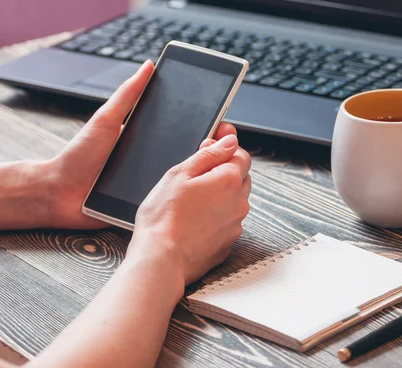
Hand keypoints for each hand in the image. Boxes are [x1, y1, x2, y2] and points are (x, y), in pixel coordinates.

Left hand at [41, 60, 242, 229]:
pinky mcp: (143, 204)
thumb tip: (148, 65)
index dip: (203, 127)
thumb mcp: (105, 120)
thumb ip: (127, 95)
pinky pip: (165, 199)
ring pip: (179, 179)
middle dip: (206, 151)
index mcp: (145, 138)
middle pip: (185, 155)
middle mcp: (151, 160)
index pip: (181, 130)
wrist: (59, 193)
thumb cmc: (79, 156)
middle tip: (222, 148)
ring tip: (213, 170)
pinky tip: (192, 195)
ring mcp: (148, 183)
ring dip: (195, 176)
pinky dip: (178, 197)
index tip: (222, 124)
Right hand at [127, 133, 251, 285]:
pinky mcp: (227, 244)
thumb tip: (230, 141)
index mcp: (229, 180)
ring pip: (233, 201)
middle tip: (195, 175)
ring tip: (189, 202)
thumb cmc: (164, 217)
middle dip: (222, 171)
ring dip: (218, 195)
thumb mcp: (180, 174)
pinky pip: (226, 222)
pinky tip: (192, 220)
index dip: (226, 146)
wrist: (160, 259)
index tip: (213, 142)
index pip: (241, 155)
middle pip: (239, 178)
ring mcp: (235, 226)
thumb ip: (210, 154)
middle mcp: (239, 203)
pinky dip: (214, 217)